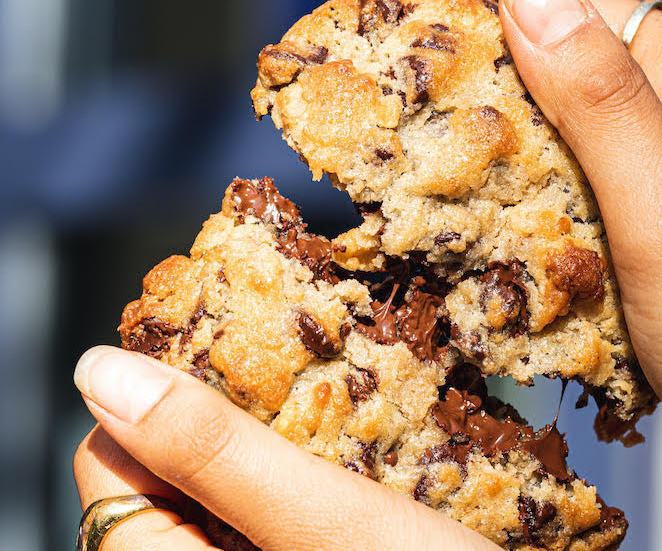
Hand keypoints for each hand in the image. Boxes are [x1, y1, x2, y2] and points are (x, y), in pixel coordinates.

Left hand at [73, 346, 499, 550]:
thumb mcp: (325, 521)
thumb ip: (213, 453)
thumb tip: (98, 369)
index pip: (109, 465)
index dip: (154, 395)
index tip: (225, 344)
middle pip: (174, 472)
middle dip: (226, 410)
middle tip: (291, 359)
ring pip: (237, 484)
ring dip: (278, 433)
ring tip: (331, 394)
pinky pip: (284, 504)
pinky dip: (312, 465)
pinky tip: (359, 443)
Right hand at [498, 0, 661, 550]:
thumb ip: (597, 100)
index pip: (582, 14)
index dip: (503, 47)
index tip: (438, 102)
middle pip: (596, 71)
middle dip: (523, 118)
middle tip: (465, 181)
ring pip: (612, 132)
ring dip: (553, 168)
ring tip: (506, 220)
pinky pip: (640, 181)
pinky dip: (592, 206)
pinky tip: (570, 249)